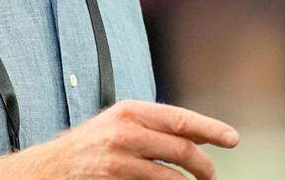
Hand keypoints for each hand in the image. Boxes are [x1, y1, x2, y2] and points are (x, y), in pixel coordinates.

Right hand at [24, 99, 239, 179]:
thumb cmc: (92, 144)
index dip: (211, 129)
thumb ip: (158, 127)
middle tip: (211, 175)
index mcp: (131, 111)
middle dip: (203, 165)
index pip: (181, 119)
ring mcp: (118, 160)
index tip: (232, 139)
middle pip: (181, 148)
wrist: (52, 167)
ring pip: (170, 175)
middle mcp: (125, 132)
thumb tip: (203, 134)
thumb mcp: (122, 124)